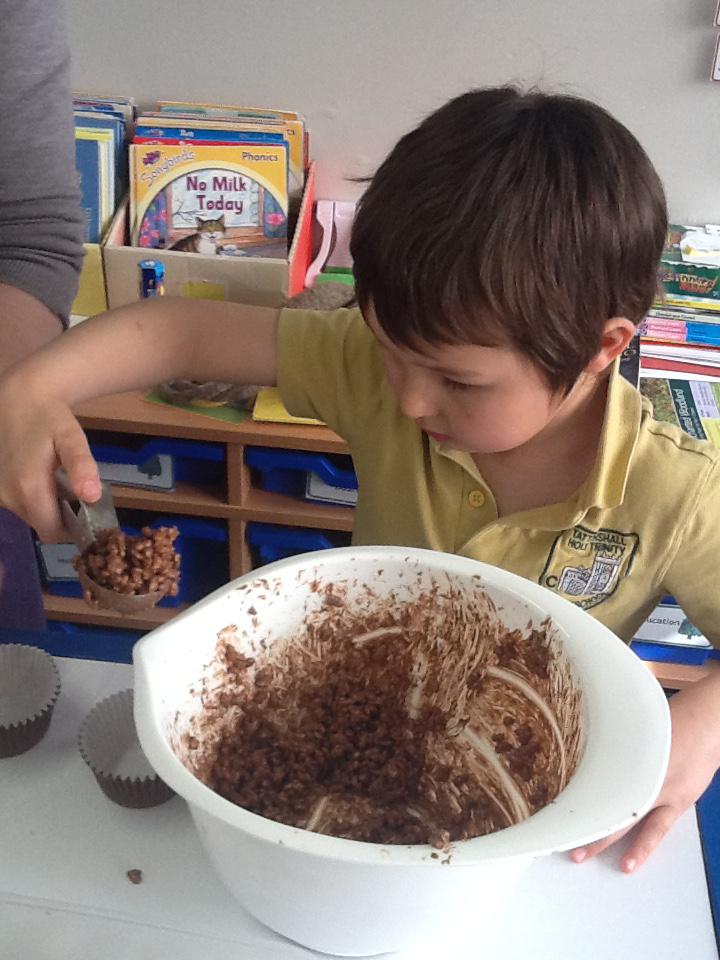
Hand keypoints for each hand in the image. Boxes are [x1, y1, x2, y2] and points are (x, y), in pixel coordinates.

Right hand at [0, 373, 100, 541]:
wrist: (17, 395)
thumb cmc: (49, 416)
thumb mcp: (71, 438)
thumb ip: (81, 466)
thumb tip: (91, 497)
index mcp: (28, 489)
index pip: (52, 533)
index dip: (71, 529)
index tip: (86, 513)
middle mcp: (7, 496)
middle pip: (40, 523)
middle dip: (60, 514)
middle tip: (73, 489)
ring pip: (27, 512)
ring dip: (44, 503)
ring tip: (56, 476)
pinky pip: (15, 500)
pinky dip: (30, 494)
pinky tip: (38, 472)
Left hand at [570, 672, 719, 871]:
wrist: (709, 722)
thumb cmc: (671, 717)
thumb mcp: (633, 722)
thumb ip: (612, 735)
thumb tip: (582, 732)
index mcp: (622, 750)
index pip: (586, 771)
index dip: (567, 786)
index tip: (548, 798)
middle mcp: (638, 772)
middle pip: (601, 798)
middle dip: (579, 817)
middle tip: (554, 831)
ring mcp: (658, 790)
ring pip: (625, 820)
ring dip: (602, 839)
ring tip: (581, 856)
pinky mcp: (676, 802)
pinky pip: (656, 830)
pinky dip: (642, 847)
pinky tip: (629, 863)